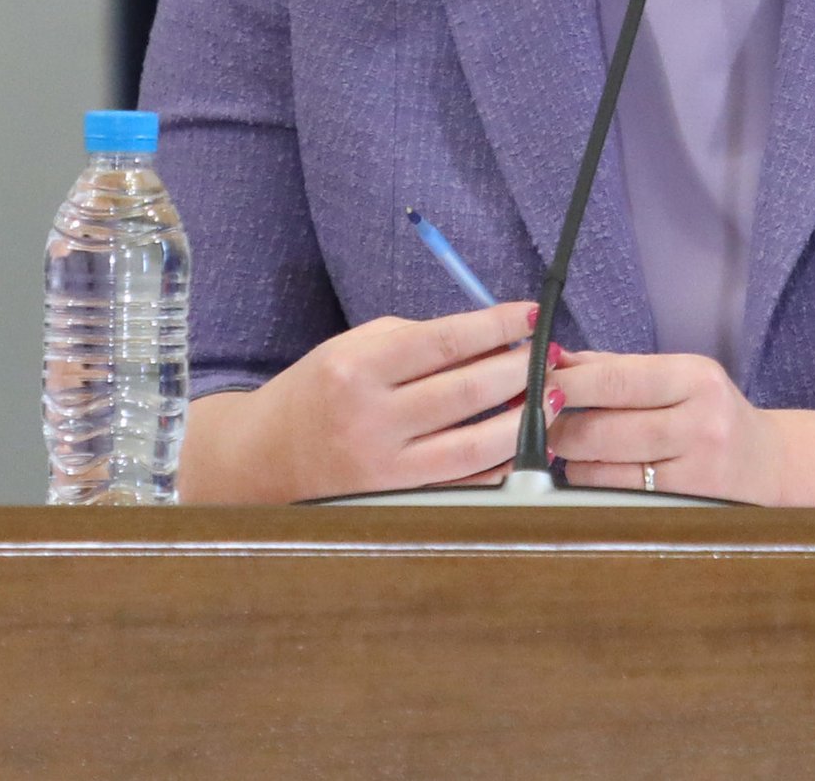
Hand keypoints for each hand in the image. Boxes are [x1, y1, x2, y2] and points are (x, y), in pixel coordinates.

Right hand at [180, 299, 557, 503]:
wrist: (262, 461)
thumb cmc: (318, 391)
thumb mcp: (354, 347)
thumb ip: (416, 340)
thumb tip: (489, 337)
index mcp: (358, 369)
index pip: (445, 341)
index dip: (495, 326)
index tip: (529, 313)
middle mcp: (371, 420)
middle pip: (468, 392)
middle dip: (521, 368)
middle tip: (550, 352)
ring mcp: (386, 469)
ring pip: (475, 445)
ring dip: (524, 419)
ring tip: (552, 394)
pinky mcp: (397, 501)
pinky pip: (464, 483)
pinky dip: (502, 463)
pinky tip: (526, 441)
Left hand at [546, 349, 783, 504]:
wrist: (769, 465)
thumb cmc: (712, 413)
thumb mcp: (679, 378)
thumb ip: (619, 368)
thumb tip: (559, 360)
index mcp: (695, 377)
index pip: (615, 378)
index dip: (568, 383)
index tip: (533, 382)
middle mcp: (698, 421)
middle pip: (604, 426)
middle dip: (559, 424)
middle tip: (536, 421)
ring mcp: (694, 468)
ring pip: (605, 465)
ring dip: (571, 457)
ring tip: (562, 446)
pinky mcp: (686, 505)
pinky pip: (619, 493)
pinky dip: (592, 481)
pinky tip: (587, 470)